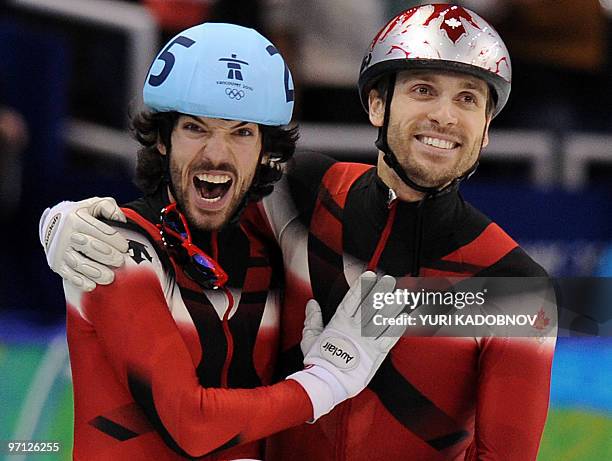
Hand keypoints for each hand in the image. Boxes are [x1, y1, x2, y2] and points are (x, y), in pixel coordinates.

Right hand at [39, 198, 128, 290]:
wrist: (53, 223)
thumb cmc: (81, 214)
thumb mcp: (93, 204)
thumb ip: (109, 207)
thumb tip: (122, 220)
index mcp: (75, 218)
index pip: (98, 230)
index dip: (114, 239)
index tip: (125, 247)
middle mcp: (66, 234)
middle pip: (88, 246)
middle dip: (106, 255)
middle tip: (120, 261)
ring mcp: (60, 250)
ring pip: (78, 263)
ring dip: (95, 272)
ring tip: (110, 277)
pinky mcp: (56, 264)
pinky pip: (68, 274)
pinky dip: (80, 281)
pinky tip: (92, 286)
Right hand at [288, 271, 405, 419]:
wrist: (326, 382)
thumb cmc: (317, 362)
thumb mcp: (309, 337)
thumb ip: (312, 319)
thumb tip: (312, 304)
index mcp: (338, 323)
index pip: (352, 299)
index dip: (361, 286)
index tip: (370, 275)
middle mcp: (354, 328)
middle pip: (370, 305)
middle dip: (380, 291)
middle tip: (390, 280)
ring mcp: (366, 340)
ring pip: (382, 319)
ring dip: (393, 306)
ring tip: (402, 295)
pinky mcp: (375, 354)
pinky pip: (389, 339)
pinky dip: (397, 328)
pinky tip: (405, 319)